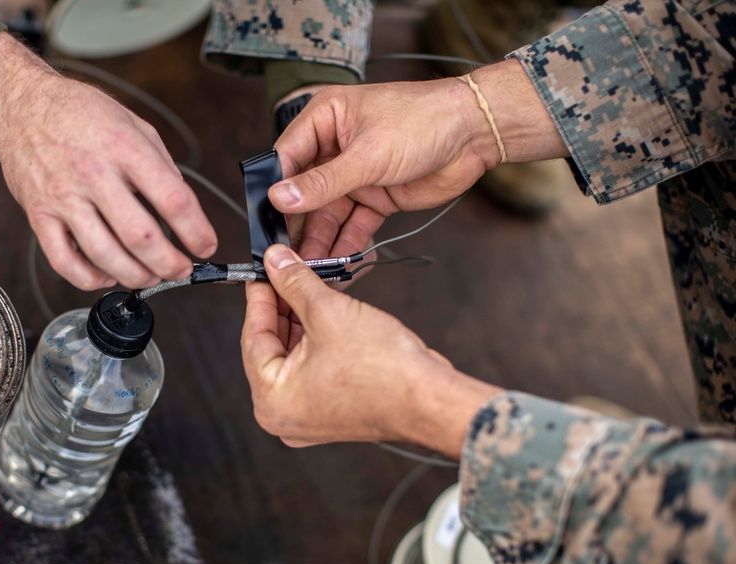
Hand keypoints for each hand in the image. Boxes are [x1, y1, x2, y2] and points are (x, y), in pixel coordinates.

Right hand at [0, 34, 216, 289]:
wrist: (20, 104)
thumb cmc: (79, 113)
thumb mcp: (133, 124)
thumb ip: (161, 166)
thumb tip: (183, 211)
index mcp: (124, 148)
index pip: (172, 200)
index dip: (197, 231)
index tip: (206, 246)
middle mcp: (93, 174)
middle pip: (141, 237)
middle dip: (170, 264)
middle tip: (181, 269)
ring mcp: (63, 197)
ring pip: (105, 256)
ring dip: (136, 276)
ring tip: (151, 276)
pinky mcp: (38, 215)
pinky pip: (65, 262)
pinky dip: (91, 279)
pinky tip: (108, 275)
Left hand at [241, 245, 500, 453]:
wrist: (430, 398)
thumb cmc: (383, 370)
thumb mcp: (328, 312)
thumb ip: (295, 284)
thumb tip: (275, 262)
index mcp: (271, 401)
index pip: (253, 337)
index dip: (259, 296)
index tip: (262, 270)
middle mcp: (284, 415)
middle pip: (272, 347)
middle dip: (281, 307)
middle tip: (283, 271)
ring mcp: (308, 416)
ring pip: (293, 356)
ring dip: (300, 320)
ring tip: (306, 285)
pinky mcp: (331, 410)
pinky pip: (312, 368)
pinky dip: (316, 339)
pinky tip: (324, 310)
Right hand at [269, 61, 567, 243]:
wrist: (475, 134)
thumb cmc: (423, 121)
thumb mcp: (367, 154)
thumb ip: (323, 182)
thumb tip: (280, 198)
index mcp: (325, 119)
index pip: (287, 157)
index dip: (276, 189)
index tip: (265, 221)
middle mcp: (335, 147)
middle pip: (305, 192)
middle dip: (297, 223)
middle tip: (285, 254)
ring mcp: (356, 174)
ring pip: (328, 213)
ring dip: (321, 240)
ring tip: (310, 267)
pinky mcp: (376, 196)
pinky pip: (354, 224)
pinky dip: (347, 244)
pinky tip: (338, 265)